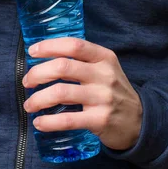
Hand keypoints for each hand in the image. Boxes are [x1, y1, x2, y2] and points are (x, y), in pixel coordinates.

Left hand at [22, 37, 142, 150]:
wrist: (140, 121)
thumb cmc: (114, 92)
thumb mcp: (105, 69)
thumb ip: (82, 61)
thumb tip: (45, 58)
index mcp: (104, 58)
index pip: (74, 45)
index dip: (49, 46)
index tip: (32, 51)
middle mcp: (104, 75)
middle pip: (62, 67)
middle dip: (38, 73)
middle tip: (27, 82)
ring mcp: (102, 98)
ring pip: (60, 92)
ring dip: (38, 99)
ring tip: (29, 105)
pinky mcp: (100, 120)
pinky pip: (67, 119)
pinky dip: (48, 122)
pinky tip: (40, 123)